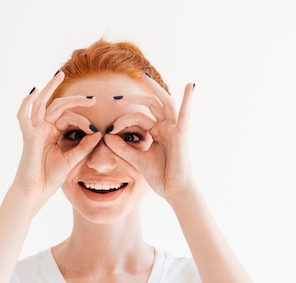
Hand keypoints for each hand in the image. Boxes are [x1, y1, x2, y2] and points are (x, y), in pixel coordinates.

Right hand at [13, 72, 101, 211]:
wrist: (35, 193)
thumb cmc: (50, 178)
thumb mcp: (72, 160)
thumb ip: (84, 147)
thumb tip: (98, 134)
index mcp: (53, 133)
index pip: (69, 117)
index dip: (83, 121)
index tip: (95, 131)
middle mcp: (43, 129)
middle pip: (57, 106)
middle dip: (74, 98)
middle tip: (92, 97)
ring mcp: (35, 131)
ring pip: (42, 104)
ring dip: (50, 88)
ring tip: (59, 75)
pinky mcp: (29, 137)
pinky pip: (24, 117)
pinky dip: (26, 104)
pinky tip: (33, 92)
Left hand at [103, 79, 195, 204]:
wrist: (174, 191)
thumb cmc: (160, 176)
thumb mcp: (136, 160)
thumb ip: (122, 148)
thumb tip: (106, 137)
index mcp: (157, 132)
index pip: (139, 118)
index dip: (123, 121)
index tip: (109, 129)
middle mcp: (166, 127)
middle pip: (151, 105)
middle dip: (136, 98)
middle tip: (118, 97)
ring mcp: (175, 130)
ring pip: (164, 104)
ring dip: (155, 90)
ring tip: (145, 78)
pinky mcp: (181, 136)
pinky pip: (184, 116)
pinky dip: (187, 100)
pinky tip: (189, 86)